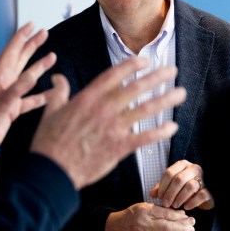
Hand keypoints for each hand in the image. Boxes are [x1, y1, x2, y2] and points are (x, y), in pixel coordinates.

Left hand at [0, 22, 55, 158]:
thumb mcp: (1, 104)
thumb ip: (18, 89)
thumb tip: (33, 75)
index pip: (12, 51)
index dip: (22, 37)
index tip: (32, 25)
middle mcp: (4, 83)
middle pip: (20, 59)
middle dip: (32, 45)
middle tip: (44, 33)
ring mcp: (9, 96)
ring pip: (28, 77)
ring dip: (39, 67)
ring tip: (52, 56)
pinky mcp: (13, 109)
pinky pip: (31, 99)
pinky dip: (41, 95)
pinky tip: (51, 92)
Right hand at [30, 56, 186, 188]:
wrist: (53, 170)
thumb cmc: (49, 142)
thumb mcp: (51, 110)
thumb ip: (59, 92)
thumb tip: (57, 77)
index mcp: (88, 97)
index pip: (114, 74)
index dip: (132, 65)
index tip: (145, 60)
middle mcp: (104, 109)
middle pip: (136, 88)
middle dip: (157, 77)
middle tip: (172, 70)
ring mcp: (113, 128)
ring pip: (145, 110)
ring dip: (165, 100)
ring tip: (180, 93)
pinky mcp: (119, 147)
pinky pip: (144, 137)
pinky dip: (160, 132)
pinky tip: (172, 127)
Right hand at [103, 203, 194, 230]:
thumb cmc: (129, 217)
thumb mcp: (141, 207)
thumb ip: (157, 209)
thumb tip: (176, 213)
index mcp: (143, 211)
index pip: (165, 213)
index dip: (178, 215)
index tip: (186, 215)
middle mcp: (143, 224)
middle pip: (167, 226)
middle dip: (183, 226)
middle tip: (193, 224)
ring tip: (188, 230)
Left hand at [150, 159, 213, 210]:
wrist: (203, 196)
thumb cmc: (185, 190)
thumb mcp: (172, 187)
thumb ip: (162, 189)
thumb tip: (151, 194)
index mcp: (183, 165)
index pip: (169, 173)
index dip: (162, 186)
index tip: (159, 197)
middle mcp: (194, 168)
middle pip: (178, 179)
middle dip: (170, 193)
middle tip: (165, 204)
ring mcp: (204, 178)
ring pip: (190, 186)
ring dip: (180, 198)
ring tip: (175, 206)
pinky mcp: (210, 189)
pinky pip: (201, 195)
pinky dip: (192, 202)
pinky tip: (186, 207)